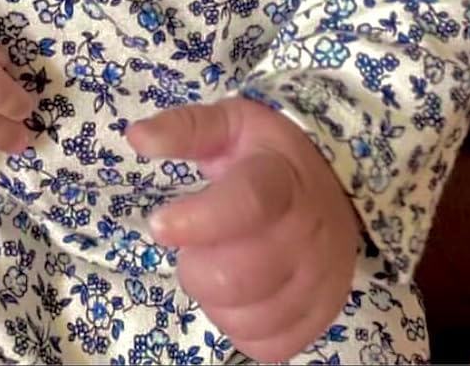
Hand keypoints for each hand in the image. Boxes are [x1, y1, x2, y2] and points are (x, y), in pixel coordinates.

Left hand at [127, 96, 359, 361]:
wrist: (333, 183)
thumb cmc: (268, 155)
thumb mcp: (229, 125)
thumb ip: (184, 129)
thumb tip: (136, 136)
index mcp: (281, 179)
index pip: (248, 203)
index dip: (198, 220)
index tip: (160, 224)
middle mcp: (308, 232)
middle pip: (238, 276)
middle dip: (195, 268)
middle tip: (193, 248)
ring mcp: (321, 278)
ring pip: (250, 317)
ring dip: (216, 300)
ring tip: (218, 267)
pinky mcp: (323, 314)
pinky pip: (271, 345)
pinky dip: (243, 328)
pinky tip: (240, 297)